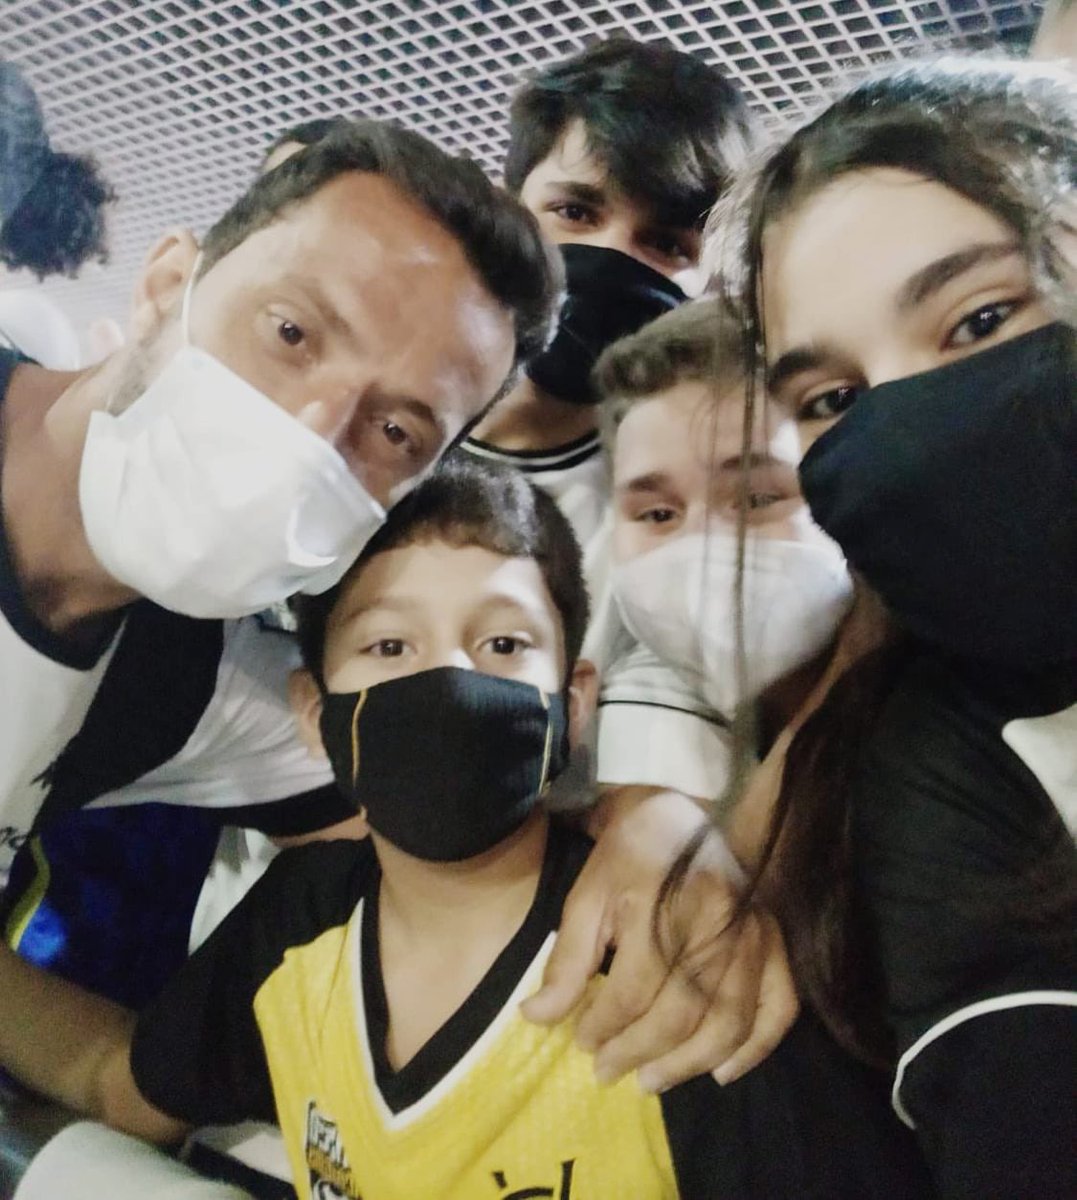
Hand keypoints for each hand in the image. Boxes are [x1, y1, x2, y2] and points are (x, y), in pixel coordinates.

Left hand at [521, 788, 797, 1090]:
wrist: (677, 814)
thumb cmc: (625, 858)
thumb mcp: (585, 897)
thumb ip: (566, 961)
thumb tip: (536, 1018)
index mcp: (661, 903)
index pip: (632, 990)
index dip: (603, 1026)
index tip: (582, 1042)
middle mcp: (715, 921)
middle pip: (681, 1012)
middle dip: (639, 1052)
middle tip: (607, 1071)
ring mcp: (753, 933)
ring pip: (728, 1021)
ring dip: (687, 1064)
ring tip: (650, 1080)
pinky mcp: (774, 940)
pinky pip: (779, 1006)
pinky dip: (755, 1048)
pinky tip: (720, 1071)